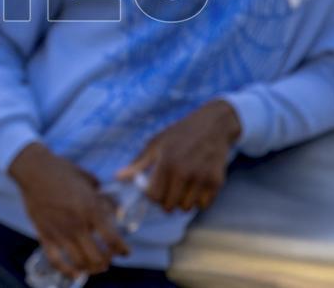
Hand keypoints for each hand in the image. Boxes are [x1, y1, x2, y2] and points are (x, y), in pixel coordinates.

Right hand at [9, 143, 127, 278]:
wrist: (34, 169)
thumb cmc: (63, 171)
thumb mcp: (89, 179)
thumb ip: (103, 196)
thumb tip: (115, 209)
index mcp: (91, 209)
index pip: (112, 239)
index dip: (122, 250)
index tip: (125, 252)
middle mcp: (77, 224)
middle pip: (97, 258)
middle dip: (106, 262)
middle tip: (107, 259)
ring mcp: (60, 232)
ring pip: (80, 263)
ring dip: (90, 268)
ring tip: (94, 266)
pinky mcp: (45, 235)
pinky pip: (56, 261)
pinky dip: (67, 271)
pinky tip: (74, 274)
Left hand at [116, 99, 240, 212]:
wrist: (213, 124)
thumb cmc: (180, 134)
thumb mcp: (156, 143)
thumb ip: (138, 163)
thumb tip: (117, 177)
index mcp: (167, 162)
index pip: (153, 196)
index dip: (151, 195)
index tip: (154, 186)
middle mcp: (184, 172)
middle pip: (169, 206)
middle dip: (165, 200)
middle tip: (168, 188)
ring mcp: (202, 178)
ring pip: (186, 208)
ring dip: (182, 201)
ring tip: (182, 186)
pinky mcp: (216, 182)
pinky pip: (203, 205)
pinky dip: (198, 200)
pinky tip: (196, 185)